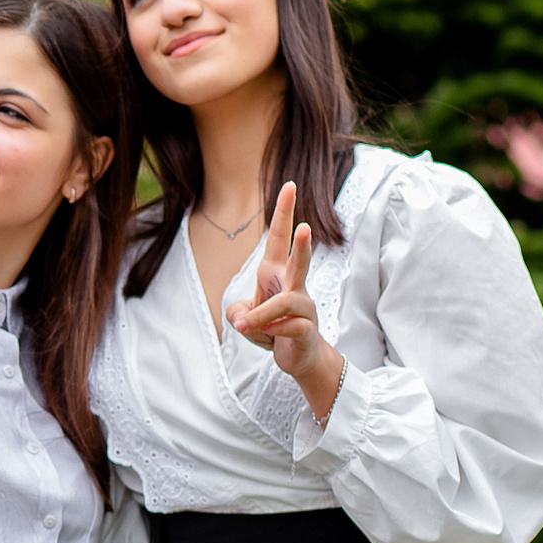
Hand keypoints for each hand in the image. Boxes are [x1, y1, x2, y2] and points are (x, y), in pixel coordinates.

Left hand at [221, 180, 345, 422]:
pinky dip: (270, 332)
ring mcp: (303, 306)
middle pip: (298, 259)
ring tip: (243, 324)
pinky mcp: (305, 329)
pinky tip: (268, 338)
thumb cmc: (272, 327)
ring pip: (287, 302)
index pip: (279, 238)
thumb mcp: (245, 316)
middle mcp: (294, 285)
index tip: (289, 185)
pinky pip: (287, 327)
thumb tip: (242, 316)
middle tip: (304, 226)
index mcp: (276, 274)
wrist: (299, 357)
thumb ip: (237, 311)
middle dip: (300, 243)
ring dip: (261, 314)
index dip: (283, 212)